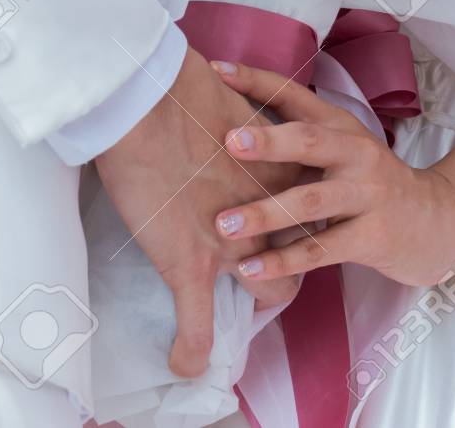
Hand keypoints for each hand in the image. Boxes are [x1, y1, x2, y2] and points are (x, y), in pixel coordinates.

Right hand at [95, 47, 300, 378]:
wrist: (144, 103)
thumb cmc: (179, 91)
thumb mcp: (222, 98)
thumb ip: (235, 114)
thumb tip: (222, 98)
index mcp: (278, 165)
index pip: (310, 200)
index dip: (305, 215)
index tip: (294, 221)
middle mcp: (266, 205)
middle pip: (304, 247)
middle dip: (297, 259)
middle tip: (280, 264)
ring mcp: (231, 239)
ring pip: (267, 288)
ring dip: (258, 296)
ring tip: (247, 299)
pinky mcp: (190, 263)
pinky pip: (197, 324)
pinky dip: (191, 350)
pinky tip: (185, 364)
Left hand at [211, 62, 454, 287]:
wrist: (438, 217)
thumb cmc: (371, 182)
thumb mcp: (344, 149)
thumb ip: (300, 141)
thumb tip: (229, 130)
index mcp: (342, 125)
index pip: (296, 95)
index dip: (257, 80)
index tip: (217, 69)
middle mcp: (356, 152)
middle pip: (310, 140)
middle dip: (268, 140)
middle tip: (227, 141)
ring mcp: (367, 193)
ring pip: (312, 200)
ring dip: (266, 212)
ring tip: (223, 224)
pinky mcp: (373, 236)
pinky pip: (321, 249)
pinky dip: (283, 259)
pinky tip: (250, 267)